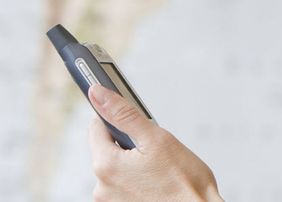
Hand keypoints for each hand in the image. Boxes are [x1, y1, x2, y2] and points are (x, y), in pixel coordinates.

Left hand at [87, 84, 224, 201]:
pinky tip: (156, 183)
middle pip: (108, 149)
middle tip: (155, 150)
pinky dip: (136, 181)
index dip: (116, 118)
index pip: (96, 127)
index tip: (132, 120)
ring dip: (133, 164)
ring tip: (159, 170)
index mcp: (106, 165)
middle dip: (128, 144)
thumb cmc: (184, 183)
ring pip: (117, 168)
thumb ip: (124, 114)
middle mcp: (101, 187)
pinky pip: (123, 186)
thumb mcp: (156, 139)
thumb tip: (98, 94)